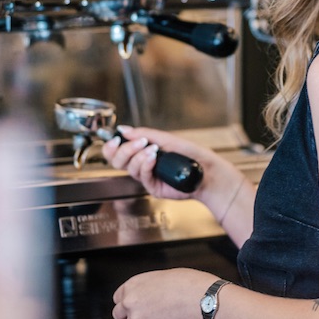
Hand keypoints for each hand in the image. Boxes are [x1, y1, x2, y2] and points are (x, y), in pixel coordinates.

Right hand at [101, 126, 239, 203]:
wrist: (206, 170)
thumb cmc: (191, 154)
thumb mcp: (166, 139)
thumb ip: (144, 134)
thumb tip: (123, 129)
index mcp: (142, 153)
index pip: (118, 151)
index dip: (112, 146)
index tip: (115, 138)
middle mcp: (143, 165)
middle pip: (118, 161)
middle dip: (124, 150)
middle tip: (138, 142)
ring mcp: (148, 177)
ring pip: (129, 168)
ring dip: (138, 155)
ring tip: (153, 149)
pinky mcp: (153, 188)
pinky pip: (143, 176)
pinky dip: (146, 164)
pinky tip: (153, 157)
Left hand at [112, 268, 214, 318]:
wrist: (194, 296)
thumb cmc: (184, 283)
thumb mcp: (160, 277)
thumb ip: (150, 287)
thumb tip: (153, 294)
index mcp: (133, 285)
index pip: (117, 298)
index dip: (124, 303)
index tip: (130, 307)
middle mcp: (130, 302)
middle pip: (117, 315)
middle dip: (127, 317)